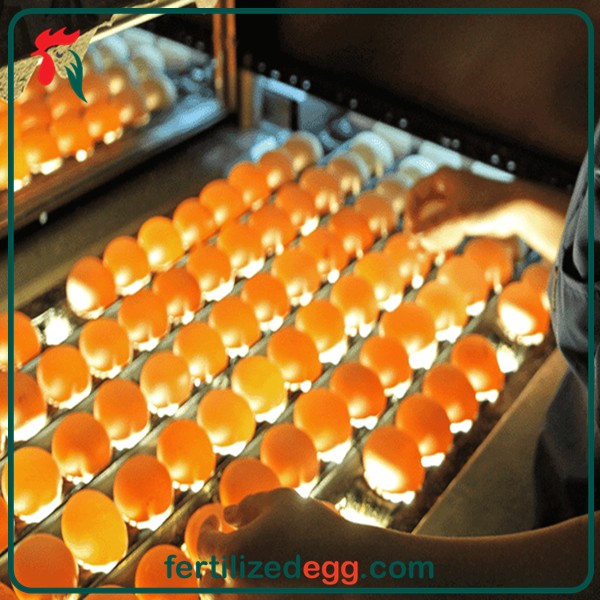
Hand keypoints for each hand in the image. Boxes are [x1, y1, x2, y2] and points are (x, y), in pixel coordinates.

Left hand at [196, 489, 357, 599]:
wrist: (356, 568)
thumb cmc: (317, 527)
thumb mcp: (281, 500)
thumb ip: (248, 504)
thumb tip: (228, 515)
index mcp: (233, 556)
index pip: (202, 545)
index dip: (205, 528)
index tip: (215, 518)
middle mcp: (236, 592)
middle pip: (207, 582)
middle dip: (211, 561)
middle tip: (224, 543)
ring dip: (225, 581)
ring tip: (243, 562)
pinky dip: (247, 593)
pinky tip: (266, 573)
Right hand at [404, 167, 515, 251]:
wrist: (519, 209)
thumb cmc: (488, 205)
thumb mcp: (457, 215)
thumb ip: (432, 224)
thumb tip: (412, 234)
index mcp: (442, 177)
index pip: (414, 194)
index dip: (409, 212)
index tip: (411, 230)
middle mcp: (447, 186)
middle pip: (422, 207)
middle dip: (416, 226)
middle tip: (413, 242)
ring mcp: (455, 199)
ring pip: (432, 218)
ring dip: (426, 234)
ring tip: (421, 251)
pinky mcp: (463, 212)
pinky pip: (444, 225)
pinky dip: (439, 237)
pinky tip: (435, 251)